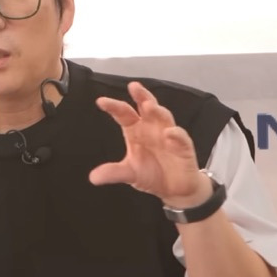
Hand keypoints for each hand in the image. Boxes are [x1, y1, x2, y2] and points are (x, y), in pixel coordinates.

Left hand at [89, 82, 212, 207]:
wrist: (174, 190)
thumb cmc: (151, 174)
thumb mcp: (130, 174)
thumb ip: (113, 173)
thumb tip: (93, 178)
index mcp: (136, 130)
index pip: (124, 114)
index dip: (114, 106)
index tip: (101, 101)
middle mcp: (152, 128)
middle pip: (147, 107)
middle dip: (141, 96)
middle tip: (133, 87)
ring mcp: (169, 135)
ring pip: (164, 117)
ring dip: (157, 110)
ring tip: (148, 105)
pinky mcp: (184, 147)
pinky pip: (181, 137)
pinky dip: (176, 134)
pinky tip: (169, 133)